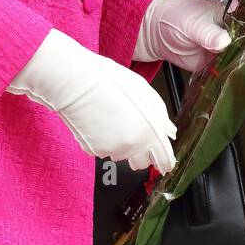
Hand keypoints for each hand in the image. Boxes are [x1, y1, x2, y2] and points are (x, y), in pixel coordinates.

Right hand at [7, 29, 175, 171]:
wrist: (75, 82)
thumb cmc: (108, 81)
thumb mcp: (144, 91)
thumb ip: (160, 116)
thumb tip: (168, 132)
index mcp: (148, 130)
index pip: (162, 159)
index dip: (164, 162)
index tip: (164, 163)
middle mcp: (132, 144)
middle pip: (141, 162)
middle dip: (141, 153)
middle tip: (133, 131)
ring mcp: (111, 149)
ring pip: (122, 155)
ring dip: (122, 144)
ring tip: (113, 119)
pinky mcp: (93, 150)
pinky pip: (105, 150)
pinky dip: (104, 141)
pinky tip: (101, 122)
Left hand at [133, 0, 231, 70]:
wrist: (158, 32)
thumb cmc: (177, 18)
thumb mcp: (194, 24)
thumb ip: (209, 33)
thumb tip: (224, 41)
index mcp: (230, 16)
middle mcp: (230, 33)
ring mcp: (223, 49)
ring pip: (236, 59)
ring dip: (237, 65)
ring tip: (238, 68)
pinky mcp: (214, 63)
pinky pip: (224, 70)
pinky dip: (225, 74)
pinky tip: (227, 75)